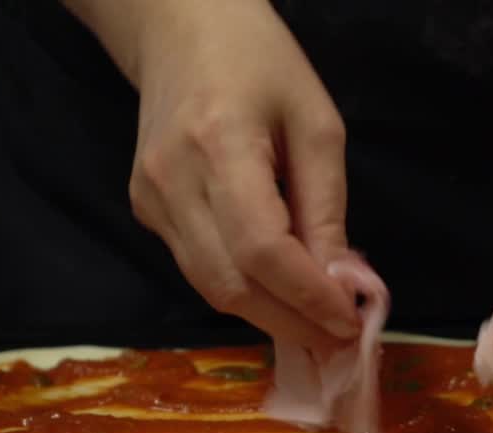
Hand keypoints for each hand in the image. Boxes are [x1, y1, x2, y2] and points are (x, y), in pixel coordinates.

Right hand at [68, 0, 358, 346]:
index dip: (307, 297)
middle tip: (336, 341)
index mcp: (220, 145)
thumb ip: (326, 206)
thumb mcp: (316, 122)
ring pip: (209, 287)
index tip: (348, 322)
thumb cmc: (259, 61)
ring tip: (314, 326)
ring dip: (267, 315)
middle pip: (230, 284)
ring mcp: (149, 200)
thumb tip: (339, 280)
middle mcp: (172, 181)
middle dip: (289, 322)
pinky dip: (242, 288)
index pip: (262, 249)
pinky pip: (197, 267)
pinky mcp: (144, 209)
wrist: (179, 28)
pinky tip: (277, 291)